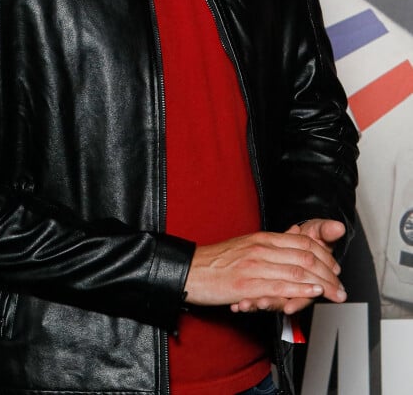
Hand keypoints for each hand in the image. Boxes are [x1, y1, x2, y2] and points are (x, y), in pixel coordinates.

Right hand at [184, 228, 346, 315]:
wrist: (190, 271)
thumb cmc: (217, 262)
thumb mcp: (246, 246)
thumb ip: (271, 245)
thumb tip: (293, 239)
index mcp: (262, 238)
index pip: (302, 241)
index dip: (324, 254)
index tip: (335, 268)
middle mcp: (261, 248)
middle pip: (305, 256)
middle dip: (328, 272)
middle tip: (341, 286)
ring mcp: (254, 265)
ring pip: (297, 271)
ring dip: (321, 284)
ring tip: (335, 293)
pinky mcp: (247, 284)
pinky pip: (280, 286)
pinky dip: (300, 290)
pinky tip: (313, 293)